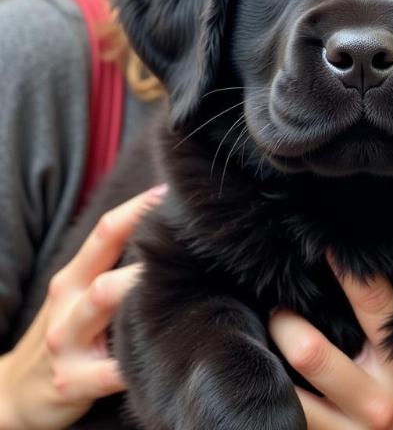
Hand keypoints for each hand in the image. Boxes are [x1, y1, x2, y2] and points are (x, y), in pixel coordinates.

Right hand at [0, 185, 165, 429]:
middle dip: (146, 260)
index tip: (172, 192)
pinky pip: (111, 372)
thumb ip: (115, 263)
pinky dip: (136, 362)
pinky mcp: (72, 382)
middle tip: (186, 245)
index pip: (106, 232)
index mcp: (74, 277)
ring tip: (177, 287)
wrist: (16, 392)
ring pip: (103, 306)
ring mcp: (67, 343)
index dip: (138, 210)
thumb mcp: (79, 293)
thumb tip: (168, 228)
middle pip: (107, 271)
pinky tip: (168, 351)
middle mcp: (67, 304)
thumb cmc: (67, 329)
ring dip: (139, 295)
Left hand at [269, 269, 392, 429]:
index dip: (347, 272)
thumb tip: (353, 274)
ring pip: (287, 396)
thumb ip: (388, 332)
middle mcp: (376, 404)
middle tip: (277, 312)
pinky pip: (288, 421)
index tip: (325, 244)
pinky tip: (267, 384)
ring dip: (267, 365)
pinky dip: (270, 400)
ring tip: (263, 347)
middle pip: (311, 352)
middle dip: (284, 323)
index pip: (373, 305)